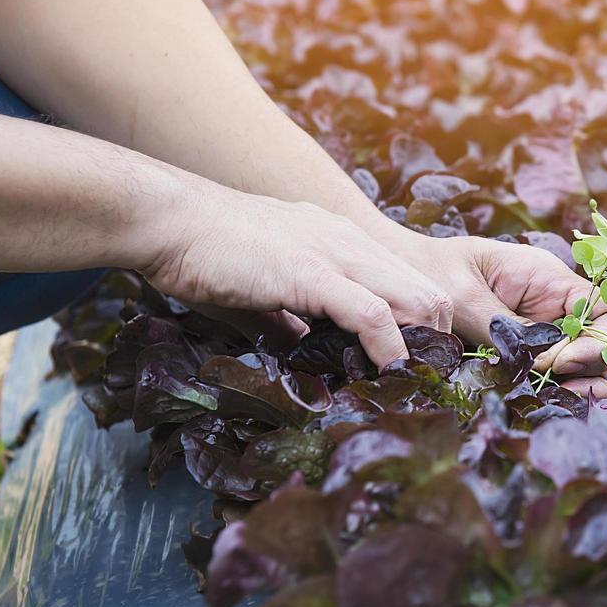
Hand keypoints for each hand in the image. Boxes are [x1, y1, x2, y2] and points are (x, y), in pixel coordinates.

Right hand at [140, 181, 452, 366]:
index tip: (419, 367)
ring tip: (413, 385)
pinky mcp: (311, 272)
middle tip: (423, 384)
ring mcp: (335, 253)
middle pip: (431, 291)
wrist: (169, 221)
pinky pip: (371, 312)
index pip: (412, 283)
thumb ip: (290, 318)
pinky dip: (389, 347)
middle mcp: (351, 242)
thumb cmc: (207, 254)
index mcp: (344, 243)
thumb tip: (302, 349)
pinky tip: (388, 372)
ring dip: (422, 349)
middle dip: (438, 342)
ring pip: (416, 298)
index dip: (424, 329)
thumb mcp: (264, 290)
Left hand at [394, 233, 606, 399]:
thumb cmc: (429, 273)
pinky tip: (547, 403)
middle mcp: (554, 304)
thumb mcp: (465, 297)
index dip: (600, 341)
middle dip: (602, 370)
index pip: (606, 309)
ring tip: (567, 403)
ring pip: (587, 362)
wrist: (397, 276)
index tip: (564, 362)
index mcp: (548, 278)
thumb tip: (543, 364)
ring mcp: (543, 329)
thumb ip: (506, 329)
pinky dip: (559, 391)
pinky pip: (555, 374)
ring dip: (586, 385)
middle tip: (576, 395)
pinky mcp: (525, 351)